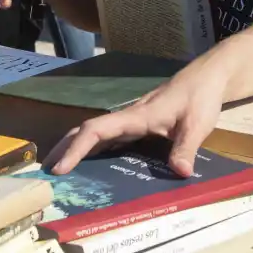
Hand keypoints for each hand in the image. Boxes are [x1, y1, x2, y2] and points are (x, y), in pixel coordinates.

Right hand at [44, 69, 224, 177]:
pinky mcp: (139, 126)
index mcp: (136, 116)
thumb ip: (186, 148)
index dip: (75, 149)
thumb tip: (179, 174)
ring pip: (95, 135)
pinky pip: (110, 139)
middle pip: (86, 131)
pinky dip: (94, 151)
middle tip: (45, 173)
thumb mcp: (198, 124)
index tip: (60, 168)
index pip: (96, 130)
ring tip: (60, 172)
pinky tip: (92, 167)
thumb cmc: (200, 97)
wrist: (207, 78)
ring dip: (75, 150)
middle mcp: (127, 118)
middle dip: (64, 149)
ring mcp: (131, 122)